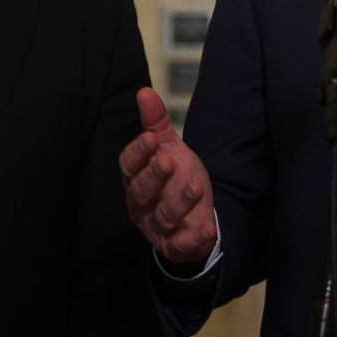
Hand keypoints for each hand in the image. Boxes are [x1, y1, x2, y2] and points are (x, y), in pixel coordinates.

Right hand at [119, 87, 218, 265]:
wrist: (195, 212)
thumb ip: (156, 122)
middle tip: (169, 161)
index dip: (138, 153)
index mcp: (135, 178)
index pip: (128, 166)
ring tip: (197, 186)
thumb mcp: (169, 146)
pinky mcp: (175, 246)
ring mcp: (157, 227)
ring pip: (162, 217)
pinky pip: (181, 245)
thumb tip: (144, 91)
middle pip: (141, 192)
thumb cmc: (176, 176)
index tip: (152, 139)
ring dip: (179, 202)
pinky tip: (208, 227)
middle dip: (154, 177)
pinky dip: (194, 238)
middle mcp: (141, 204)